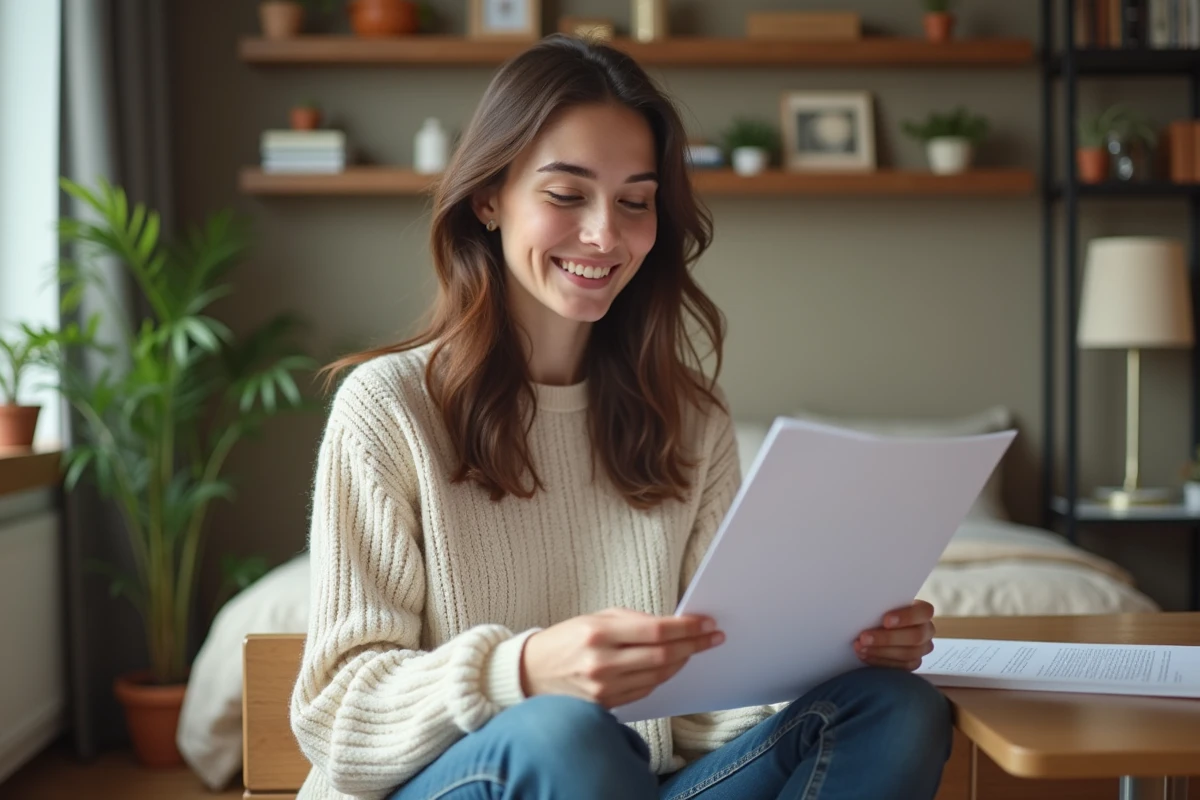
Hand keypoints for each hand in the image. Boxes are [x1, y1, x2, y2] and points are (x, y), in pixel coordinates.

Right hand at [520, 608, 724, 708]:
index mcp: (598, 633)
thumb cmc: (566, 639)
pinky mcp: (606, 705)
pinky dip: (663, 676)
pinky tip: (671, 664)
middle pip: (663, 655)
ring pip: (659, 675)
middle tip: (713, 636)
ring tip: (696, 648)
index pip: (656, 630)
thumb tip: (672, 625)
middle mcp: (602, 662)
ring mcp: (605, 688)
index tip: (707, 623)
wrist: (532, 673)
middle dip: (694, 645)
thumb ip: (633, 620)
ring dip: (683, 661)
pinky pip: (646, 689)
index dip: (687, 627)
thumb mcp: (595, 618)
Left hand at [854, 600, 935, 670]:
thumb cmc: (882, 611)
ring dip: (880, 651)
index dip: (907, 617)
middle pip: (915, 637)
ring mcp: (922, 649)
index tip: (885, 620)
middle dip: (887, 638)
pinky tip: (865, 656)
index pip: (924, 612)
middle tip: (864, 638)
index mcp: (923, 612)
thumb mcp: (883, 605)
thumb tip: (867, 608)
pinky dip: (880, 661)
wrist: (880, 627)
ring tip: (860, 647)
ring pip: (908, 654)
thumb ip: (882, 606)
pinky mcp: (913, 663)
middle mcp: (927, 631)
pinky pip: (901, 667)